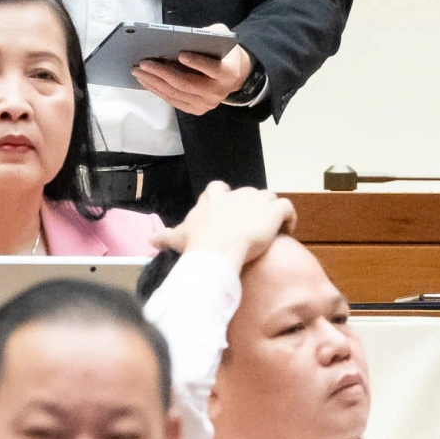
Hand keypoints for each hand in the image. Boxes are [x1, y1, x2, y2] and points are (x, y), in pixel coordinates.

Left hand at [134, 44, 252, 115]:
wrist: (234, 75)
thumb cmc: (224, 52)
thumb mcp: (222, 37)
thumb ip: (208, 34)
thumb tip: (182, 37)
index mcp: (227, 73)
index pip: (212, 69)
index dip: (196, 63)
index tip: (180, 54)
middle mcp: (217, 92)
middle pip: (186, 83)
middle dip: (162, 73)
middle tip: (143, 63)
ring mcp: (206, 104)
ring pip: (176, 93)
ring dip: (154, 82)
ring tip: (138, 71)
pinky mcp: (196, 109)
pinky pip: (173, 101)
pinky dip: (157, 90)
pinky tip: (145, 81)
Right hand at [152, 181, 293, 269]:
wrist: (217, 249)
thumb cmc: (197, 243)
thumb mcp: (178, 238)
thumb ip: (165, 236)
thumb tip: (150, 240)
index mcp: (214, 200)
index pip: (218, 189)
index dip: (225, 197)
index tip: (227, 209)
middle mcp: (235, 195)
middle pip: (247, 192)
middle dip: (250, 205)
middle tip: (251, 224)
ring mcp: (256, 201)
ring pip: (268, 196)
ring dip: (270, 210)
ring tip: (271, 227)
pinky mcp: (273, 210)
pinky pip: (286, 207)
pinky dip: (289, 218)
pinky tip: (288, 230)